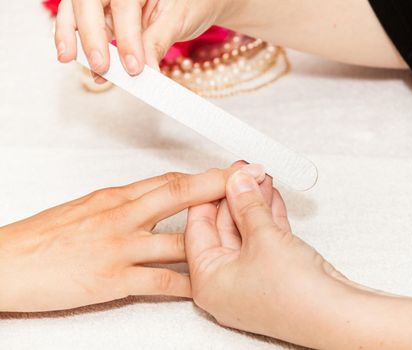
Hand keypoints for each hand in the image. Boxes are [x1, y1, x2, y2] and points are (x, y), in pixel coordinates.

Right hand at [0, 164, 263, 311]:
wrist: (7, 264)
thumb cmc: (43, 237)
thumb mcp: (86, 208)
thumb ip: (123, 204)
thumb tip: (153, 200)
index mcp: (114, 197)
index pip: (168, 181)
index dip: (203, 176)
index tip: (228, 172)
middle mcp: (121, 216)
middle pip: (178, 194)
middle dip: (218, 187)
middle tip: (250, 181)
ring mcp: (119, 247)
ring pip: (176, 237)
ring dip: (212, 235)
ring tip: (242, 233)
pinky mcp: (112, 279)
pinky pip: (159, 280)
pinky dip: (185, 283)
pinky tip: (205, 283)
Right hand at [54, 0, 233, 77]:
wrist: (197, 2)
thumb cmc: (191, 3)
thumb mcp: (179, 20)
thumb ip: (158, 42)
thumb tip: (145, 70)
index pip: (124, 5)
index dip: (126, 38)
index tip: (133, 67)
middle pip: (88, 1)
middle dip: (89, 34)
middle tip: (100, 66)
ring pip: (77, 9)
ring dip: (71, 35)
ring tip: (71, 59)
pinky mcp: (104, 13)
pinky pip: (86, 25)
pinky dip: (81, 42)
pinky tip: (83, 61)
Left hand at [185, 168, 355, 347]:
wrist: (337, 315)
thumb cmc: (296, 297)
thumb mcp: (264, 238)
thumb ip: (247, 204)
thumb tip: (237, 183)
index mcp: (208, 281)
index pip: (198, 227)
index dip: (210, 195)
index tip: (221, 174)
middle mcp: (225, 283)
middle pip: (223, 228)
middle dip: (237, 196)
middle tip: (245, 172)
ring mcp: (250, 279)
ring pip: (246, 231)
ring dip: (254, 203)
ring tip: (260, 176)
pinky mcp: (272, 273)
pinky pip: (264, 239)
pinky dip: (267, 217)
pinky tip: (271, 196)